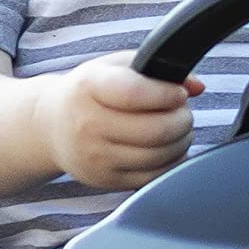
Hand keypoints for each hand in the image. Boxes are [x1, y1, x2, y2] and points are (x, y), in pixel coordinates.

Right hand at [38, 50, 201, 187]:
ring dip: (181, 141)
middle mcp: (88, 124)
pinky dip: (171, 162)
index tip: (179, 93)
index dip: (168, 94)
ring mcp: (96, 157)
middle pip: (155, 130)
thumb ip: (156, 68)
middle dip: (182, 120)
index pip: (136, 94)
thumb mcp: (114, 67)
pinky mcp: (106, 180)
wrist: (51, 127)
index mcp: (88, 87)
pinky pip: (153, 176)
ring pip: (158, 156)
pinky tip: (169, 148)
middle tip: (184, 113)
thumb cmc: (90, 92)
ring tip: (179, 129)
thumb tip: (196, 86)